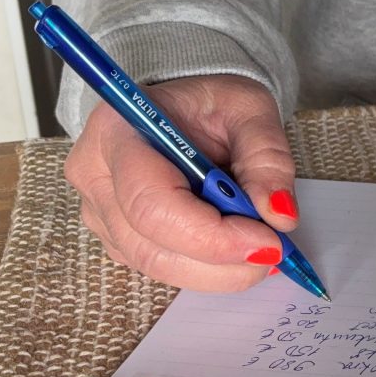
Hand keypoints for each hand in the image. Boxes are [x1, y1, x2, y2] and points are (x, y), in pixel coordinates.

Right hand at [64, 74, 297, 290]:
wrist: (188, 111)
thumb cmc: (210, 105)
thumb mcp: (250, 110)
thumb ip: (267, 157)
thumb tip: (278, 215)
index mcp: (115, 132)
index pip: (151, 203)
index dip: (211, 234)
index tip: (268, 241)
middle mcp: (96, 177)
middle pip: (151, 245)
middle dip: (222, 260)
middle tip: (276, 251)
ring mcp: (101, 213)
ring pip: (158, 266)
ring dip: (220, 271)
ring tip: (265, 249)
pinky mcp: (118, 239)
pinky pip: (163, 268)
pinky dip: (210, 269)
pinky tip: (240, 248)